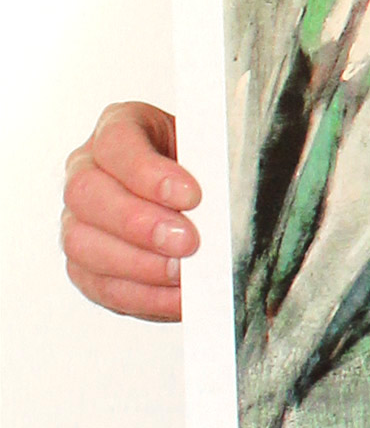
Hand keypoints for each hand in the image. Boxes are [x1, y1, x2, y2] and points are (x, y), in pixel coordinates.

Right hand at [62, 103, 199, 321]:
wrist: (201, 201)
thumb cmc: (204, 171)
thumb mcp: (213, 153)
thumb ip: (214, 167)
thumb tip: (231, 200)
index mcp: (119, 130)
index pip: (117, 143)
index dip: (149, 173)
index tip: (191, 196)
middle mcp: (87, 171)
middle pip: (88, 193)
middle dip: (140, 223)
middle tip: (188, 242)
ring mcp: (80, 219)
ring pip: (82, 242)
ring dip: (137, 264)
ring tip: (182, 273)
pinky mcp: (86, 264)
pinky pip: (99, 285)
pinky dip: (141, 296)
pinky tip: (176, 298)